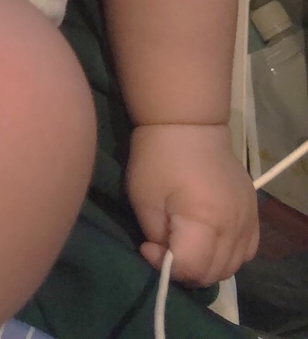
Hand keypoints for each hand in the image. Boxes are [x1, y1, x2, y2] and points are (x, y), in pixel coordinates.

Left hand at [126, 122, 258, 285]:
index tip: (148, 246)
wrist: (189, 124)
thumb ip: (158, 238)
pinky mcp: (253, 211)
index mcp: (206, 221)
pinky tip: (210, 243)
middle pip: (212, 273)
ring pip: (231, 266)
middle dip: (184, 270)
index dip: (165, 265)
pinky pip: (246, 250)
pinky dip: (228, 256)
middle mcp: (234, 225)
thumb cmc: (159, 157)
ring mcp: (248, 219)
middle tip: (165, 249)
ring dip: (206, 266)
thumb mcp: (144, 199)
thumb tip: (166, 257)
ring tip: (185, 247)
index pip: (191, 268)